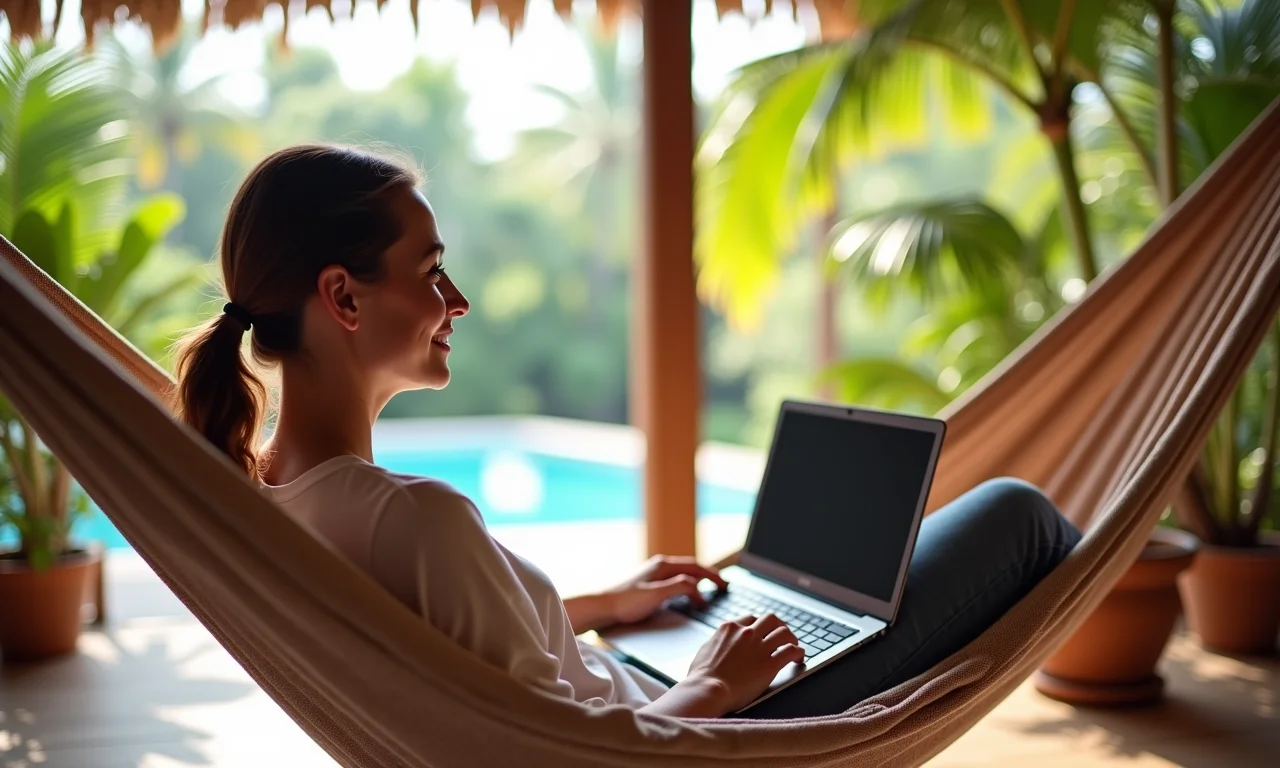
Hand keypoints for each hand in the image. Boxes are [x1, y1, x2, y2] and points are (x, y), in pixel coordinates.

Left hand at [605, 555, 728, 624]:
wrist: (602, 607)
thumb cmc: (626, 602)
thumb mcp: (657, 595)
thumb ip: (680, 587)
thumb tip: (698, 587)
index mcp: (664, 565)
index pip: (696, 566)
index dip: (713, 576)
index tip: (725, 586)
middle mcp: (660, 567)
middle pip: (691, 568)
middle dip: (708, 576)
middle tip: (723, 586)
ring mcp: (654, 575)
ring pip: (683, 574)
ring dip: (698, 581)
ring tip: (710, 589)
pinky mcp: (649, 585)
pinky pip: (675, 582)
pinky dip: (688, 587)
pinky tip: (688, 596)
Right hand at [685, 613, 803, 715]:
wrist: (707, 690)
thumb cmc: (701, 676)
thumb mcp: (704, 650)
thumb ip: (716, 642)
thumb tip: (719, 643)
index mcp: (729, 628)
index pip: (751, 619)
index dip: (759, 626)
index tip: (763, 633)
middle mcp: (746, 633)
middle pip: (771, 619)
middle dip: (779, 625)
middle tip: (782, 634)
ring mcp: (759, 647)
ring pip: (784, 632)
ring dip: (791, 638)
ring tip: (794, 645)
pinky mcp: (769, 664)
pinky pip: (792, 651)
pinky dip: (799, 652)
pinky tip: (799, 657)